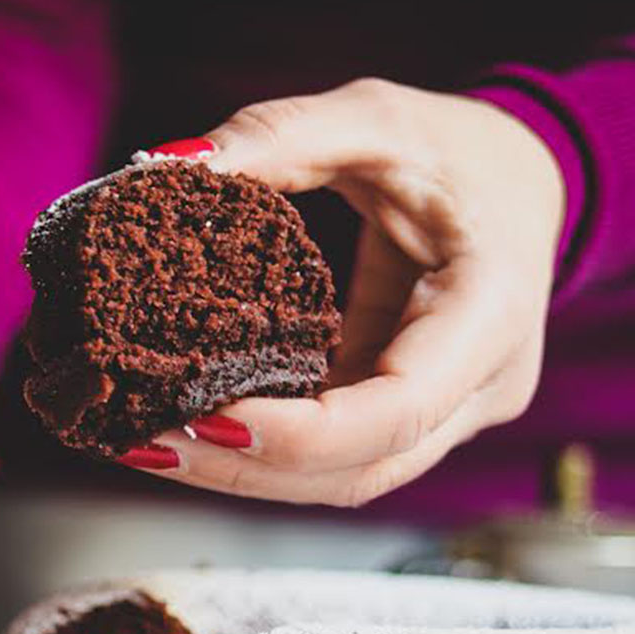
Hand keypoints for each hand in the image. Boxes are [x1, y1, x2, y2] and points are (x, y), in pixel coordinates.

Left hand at [122, 79, 564, 505]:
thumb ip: (279, 136)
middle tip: (145, 439)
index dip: (299, 434)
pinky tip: (196, 430)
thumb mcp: (377, 119)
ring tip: (149, 441)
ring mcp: (449, 418)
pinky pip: (336, 458)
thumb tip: (168, 172)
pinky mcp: (410, 422)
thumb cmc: (464, 154)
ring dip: (244, 473)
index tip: (205, 418)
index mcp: (493, 313)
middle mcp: (481, 389)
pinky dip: (263, 452)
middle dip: (246, 468)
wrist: (521, 190)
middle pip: (359, 469)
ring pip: (343, 479)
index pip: (397, 411)